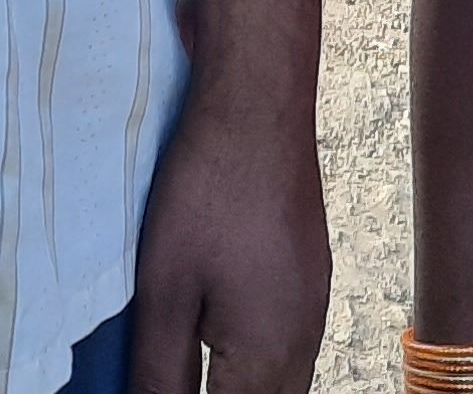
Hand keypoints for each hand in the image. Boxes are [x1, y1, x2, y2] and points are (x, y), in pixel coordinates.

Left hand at [128, 86, 330, 393]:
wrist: (259, 107)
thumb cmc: (209, 190)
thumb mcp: (165, 293)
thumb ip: (160, 373)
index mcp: (267, 356)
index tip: (158, 385)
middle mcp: (304, 340)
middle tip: (173, 379)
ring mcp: (314, 306)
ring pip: (285, 383)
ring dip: (243, 386)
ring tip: (195, 370)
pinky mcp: (311, 277)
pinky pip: (291, 347)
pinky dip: (257, 362)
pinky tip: (223, 339)